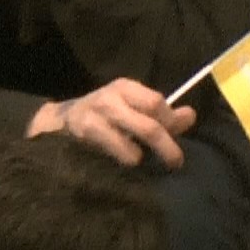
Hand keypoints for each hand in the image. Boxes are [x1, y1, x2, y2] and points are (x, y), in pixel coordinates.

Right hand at [27, 78, 196, 168]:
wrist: (58, 123)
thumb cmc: (105, 116)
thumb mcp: (132, 108)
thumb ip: (163, 115)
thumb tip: (190, 116)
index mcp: (126, 88)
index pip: (157, 102)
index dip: (171, 121)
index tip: (177, 134)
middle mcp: (110, 99)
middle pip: (149, 125)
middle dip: (167, 146)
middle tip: (176, 162)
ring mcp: (95, 116)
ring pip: (134, 140)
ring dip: (144, 155)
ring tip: (144, 160)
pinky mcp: (85, 134)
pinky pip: (117, 151)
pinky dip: (126, 159)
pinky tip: (123, 161)